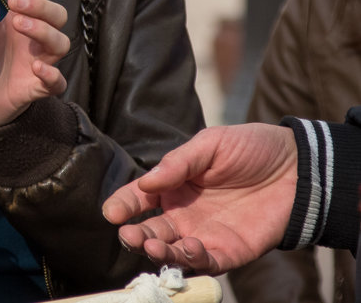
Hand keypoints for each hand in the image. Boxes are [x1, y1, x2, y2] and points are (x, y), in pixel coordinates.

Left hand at [0, 0, 68, 130]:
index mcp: (23, 21)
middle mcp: (36, 40)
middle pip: (58, 15)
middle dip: (40, 5)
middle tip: (13, 3)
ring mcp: (39, 64)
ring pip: (61, 44)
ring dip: (43, 30)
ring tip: (17, 24)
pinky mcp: (35, 90)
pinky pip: (57, 84)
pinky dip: (52, 75)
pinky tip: (36, 66)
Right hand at [101, 123, 297, 274]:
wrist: (296, 167)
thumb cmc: (249, 148)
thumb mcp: (210, 144)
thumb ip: (178, 163)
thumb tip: (145, 183)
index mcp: (172, 184)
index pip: (138, 197)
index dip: (122, 204)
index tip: (111, 212)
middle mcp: (183, 213)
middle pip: (151, 229)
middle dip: (136, 236)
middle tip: (129, 236)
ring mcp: (204, 234)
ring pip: (173, 251)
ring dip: (160, 252)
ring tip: (154, 246)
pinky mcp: (229, 252)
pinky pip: (205, 263)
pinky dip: (193, 262)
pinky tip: (189, 250)